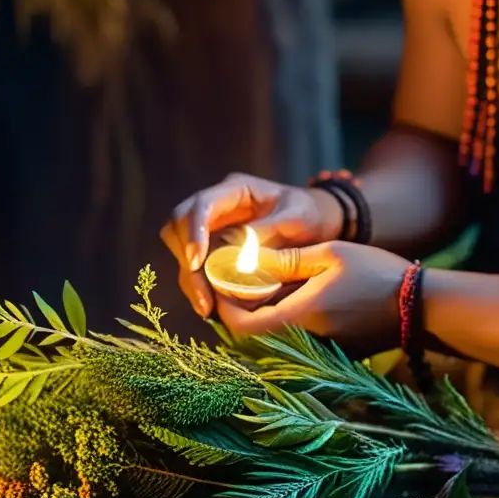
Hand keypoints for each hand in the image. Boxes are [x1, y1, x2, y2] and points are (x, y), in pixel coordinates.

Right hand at [161, 173, 345, 316]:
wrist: (320, 224)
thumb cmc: (311, 215)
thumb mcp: (298, 218)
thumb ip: (269, 231)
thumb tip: (238, 255)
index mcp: (235, 190)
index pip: (201, 205)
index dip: (193, 232)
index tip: (197, 262)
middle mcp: (217, 207)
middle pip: (178, 225)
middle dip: (185, 259)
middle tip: (202, 292)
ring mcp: (213, 229)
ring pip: (181, 249)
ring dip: (190, 278)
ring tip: (207, 307)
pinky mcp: (214, 250)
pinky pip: (196, 268)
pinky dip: (199, 286)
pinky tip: (210, 307)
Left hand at [216, 241, 410, 355]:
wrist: (422, 308)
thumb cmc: (377, 274)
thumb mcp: (330, 253)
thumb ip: (287, 259)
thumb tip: (249, 260)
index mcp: (298, 319)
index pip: (239, 325)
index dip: (224, 304)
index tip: (225, 279)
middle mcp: (302, 346)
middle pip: (249, 339)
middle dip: (237, 311)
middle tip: (237, 282)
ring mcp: (315, 356)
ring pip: (268, 344)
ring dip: (258, 319)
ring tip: (259, 287)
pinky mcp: (328, 357)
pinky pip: (289, 346)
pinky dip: (279, 325)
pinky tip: (287, 300)